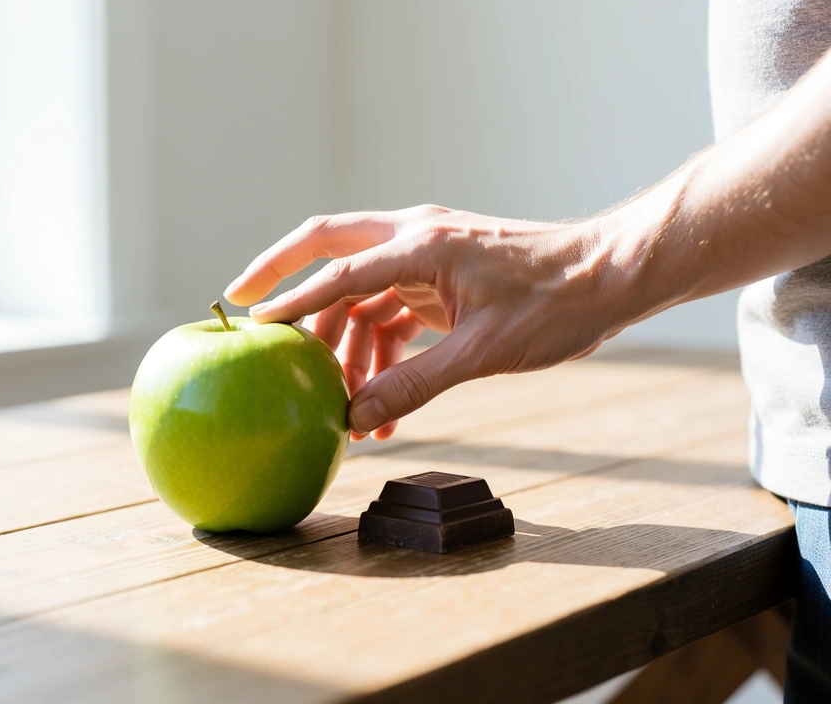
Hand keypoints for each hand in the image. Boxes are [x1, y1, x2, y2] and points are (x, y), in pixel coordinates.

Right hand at [224, 205, 624, 439]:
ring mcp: (428, 256)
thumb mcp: (484, 352)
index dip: (291, 300)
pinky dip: (381, 350)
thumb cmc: (558, 303)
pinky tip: (381, 400)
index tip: (252, 323)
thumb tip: (356, 416)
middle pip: (329, 247)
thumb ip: (415, 385)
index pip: (338, 272)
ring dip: (347, 344)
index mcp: (422, 246)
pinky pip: (392, 310)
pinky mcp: (442, 278)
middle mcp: (416, 239)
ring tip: (344, 405)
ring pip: (362, 292)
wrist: (612, 275)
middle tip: (241, 300)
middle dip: (284, 274)